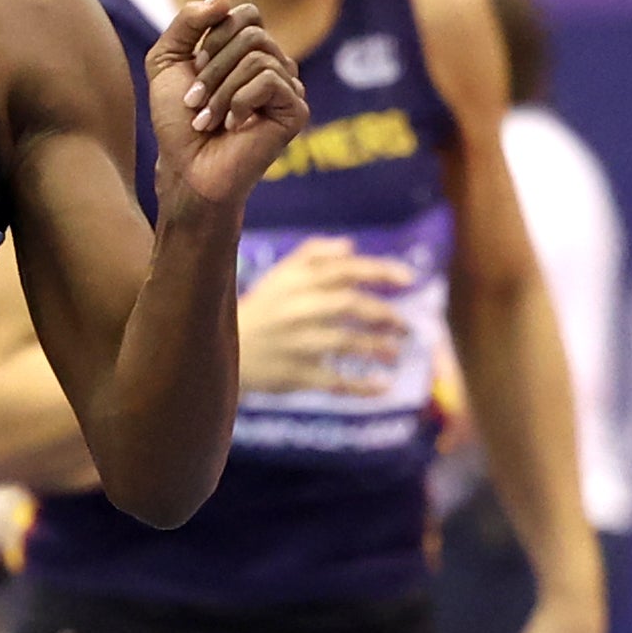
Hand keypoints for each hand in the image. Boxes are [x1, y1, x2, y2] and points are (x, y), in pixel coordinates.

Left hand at [145, 0, 307, 214]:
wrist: (186, 169)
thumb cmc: (178, 121)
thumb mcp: (167, 60)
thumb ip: (188, 21)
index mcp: (248, 50)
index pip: (245, 13)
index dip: (214, 35)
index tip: (195, 68)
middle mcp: (273, 63)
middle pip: (252, 33)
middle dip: (213, 67)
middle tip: (196, 102)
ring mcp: (288, 86)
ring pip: (259, 57)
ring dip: (221, 90)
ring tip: (208, 120)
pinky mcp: (296, 109)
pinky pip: (270, 80)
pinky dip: (239, 102)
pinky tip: (233, 126)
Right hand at [233, 236, 415, 400]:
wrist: (221, 352)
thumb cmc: (261, 309)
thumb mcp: (280, 275)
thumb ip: (313, 254)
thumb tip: (351, 246)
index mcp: (295, 282)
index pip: (344, 270)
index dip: (380, 271)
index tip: (410, 279)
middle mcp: (296, 310)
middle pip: (348, 305)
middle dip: (384, 313)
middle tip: (405, 326)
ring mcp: (295, 344)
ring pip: (345, 342)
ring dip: (377, 347)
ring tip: (396, 352)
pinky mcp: (294, 375)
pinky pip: (334, 381)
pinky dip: (361, 386)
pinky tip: (384, 386)